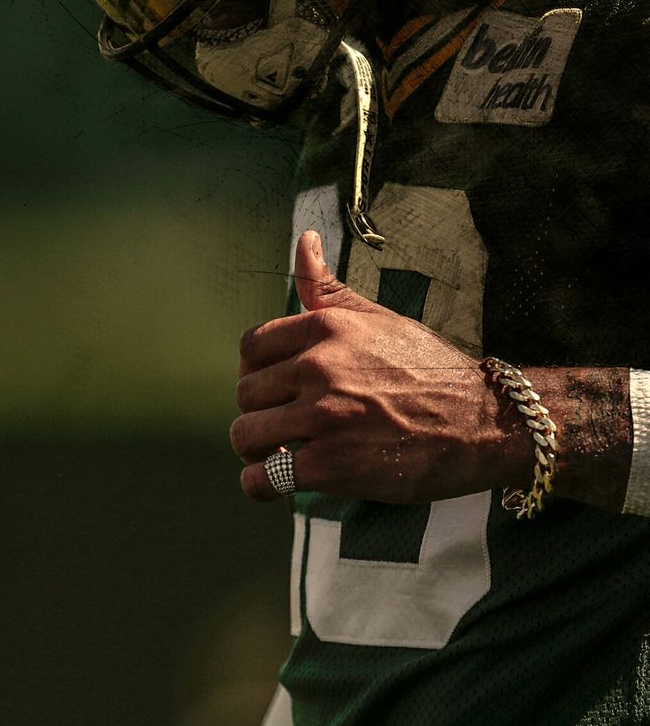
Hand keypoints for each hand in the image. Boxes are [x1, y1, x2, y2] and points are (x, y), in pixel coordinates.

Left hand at [231, 231, 533, 504]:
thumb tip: (305, 241)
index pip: (252, 346)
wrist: (479, 423)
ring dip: (256, 450)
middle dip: (259, 412)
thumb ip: (329, 288)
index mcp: (327, 328)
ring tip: (279, 453)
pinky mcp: (333, 466)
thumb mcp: (379, 318)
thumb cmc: (429, 370)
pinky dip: (260, 484)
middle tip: (282, 424)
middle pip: (246, 393)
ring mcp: (325, 417)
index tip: (273, 388)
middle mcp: (320, 367)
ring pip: (247, 434)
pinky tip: (275, 482)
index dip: (255, 371)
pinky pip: (265, 477)